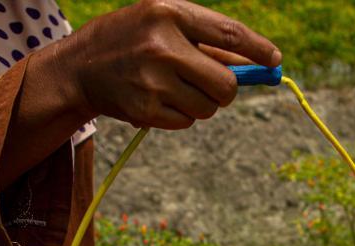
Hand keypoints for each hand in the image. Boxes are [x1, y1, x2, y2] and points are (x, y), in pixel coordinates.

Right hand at [60, 0, 280, 129]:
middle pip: (225, 84)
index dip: (257, 49)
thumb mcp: (163, 25)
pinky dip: (181, 115)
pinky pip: (187, 121)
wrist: (79, 68)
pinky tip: (158, 100)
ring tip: (174, 88)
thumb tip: (255, 66)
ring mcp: (153, 82)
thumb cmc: (131, 41)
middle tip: (216, 87)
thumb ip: (207, 42)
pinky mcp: (146, 111)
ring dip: (201, 103)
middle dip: (227, 90)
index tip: (275, 60)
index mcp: (168, 14)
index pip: (228, 33)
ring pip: (208, 107)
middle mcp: (162, 47)